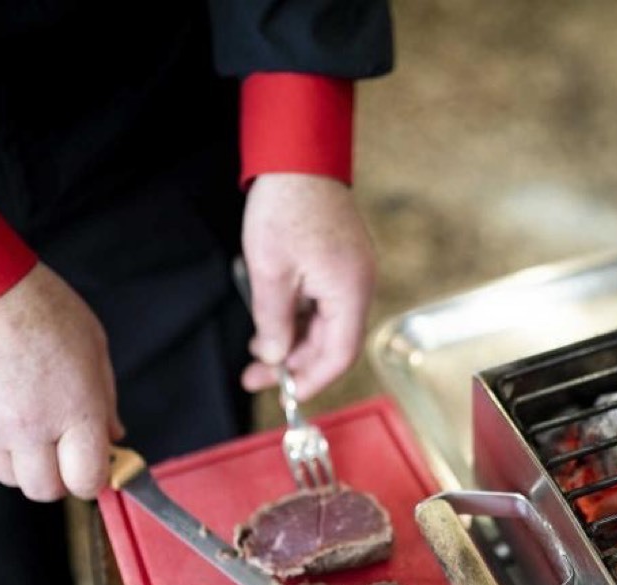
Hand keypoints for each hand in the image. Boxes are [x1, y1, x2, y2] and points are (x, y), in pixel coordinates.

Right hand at [0, 262, 123, 500]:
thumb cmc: (45, 311)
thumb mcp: (95, 349)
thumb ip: (105, 401)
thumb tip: (114, 437)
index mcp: (75, 410)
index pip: (86, 481)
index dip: (96, 479)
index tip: (100, 466)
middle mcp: (33, 427)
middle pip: (45, 491)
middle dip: (61, 480)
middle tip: (68, 455)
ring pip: (11, 477)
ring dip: (28, 467)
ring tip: (38, 433)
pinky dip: (2, 441)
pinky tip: (10, 406)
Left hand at [239, 173, 375, 399]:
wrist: (298, 157)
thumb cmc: (285, 206)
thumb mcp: (269, 272)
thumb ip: (274, 322)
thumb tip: (275, 358)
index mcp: (349, 292)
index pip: (339, 356)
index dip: (312, 381)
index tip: (285, 395)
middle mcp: (359, 286)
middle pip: (333, 343)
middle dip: (295, 364)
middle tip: (256, 377)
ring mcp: (353, 274)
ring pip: (327, 325)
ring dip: (293, 342)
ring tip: (257, 352)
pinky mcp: (342, 263)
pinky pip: (325, 305)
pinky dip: (299, 319)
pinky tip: (272, 324)